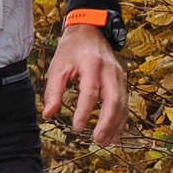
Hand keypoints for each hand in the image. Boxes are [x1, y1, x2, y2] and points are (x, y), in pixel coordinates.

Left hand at [43, 22, 127, 143]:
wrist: (90, 30)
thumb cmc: (71, 49)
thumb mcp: (58, 66)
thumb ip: (54, 90)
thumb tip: (48, 114)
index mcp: (91, 63)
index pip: (90, 92)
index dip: (84, 112)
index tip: (77, 128)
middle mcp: (109, 69)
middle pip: (113, 99)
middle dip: (107, 122)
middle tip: (97, 140)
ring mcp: (119, 74)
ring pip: (122, 103)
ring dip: (116, 124)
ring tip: (106, 141)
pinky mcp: (122, 79)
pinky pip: (125, 102)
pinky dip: (121, 119)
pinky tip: (115, 133)